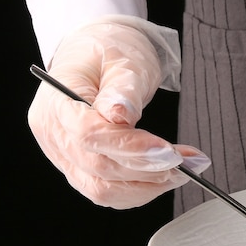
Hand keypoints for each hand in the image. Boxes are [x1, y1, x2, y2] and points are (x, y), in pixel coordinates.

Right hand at [28, 18, 208, 208]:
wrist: (102, 57)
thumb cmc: (112, 52)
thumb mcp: (123, 59)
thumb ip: (123, 88)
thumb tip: (121, 115)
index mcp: (57, 104)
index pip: (89, 135)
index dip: (130, 148)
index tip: (170, 152)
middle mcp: (54, 136)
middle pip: (99, 168)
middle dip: (150, 170)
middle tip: (192, 162)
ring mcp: (66, 158)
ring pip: (104, 190)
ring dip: (150, 186)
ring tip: (185, 170)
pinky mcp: (82, 171)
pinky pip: (110, 193)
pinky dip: (142, 190)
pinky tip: (166, 176)